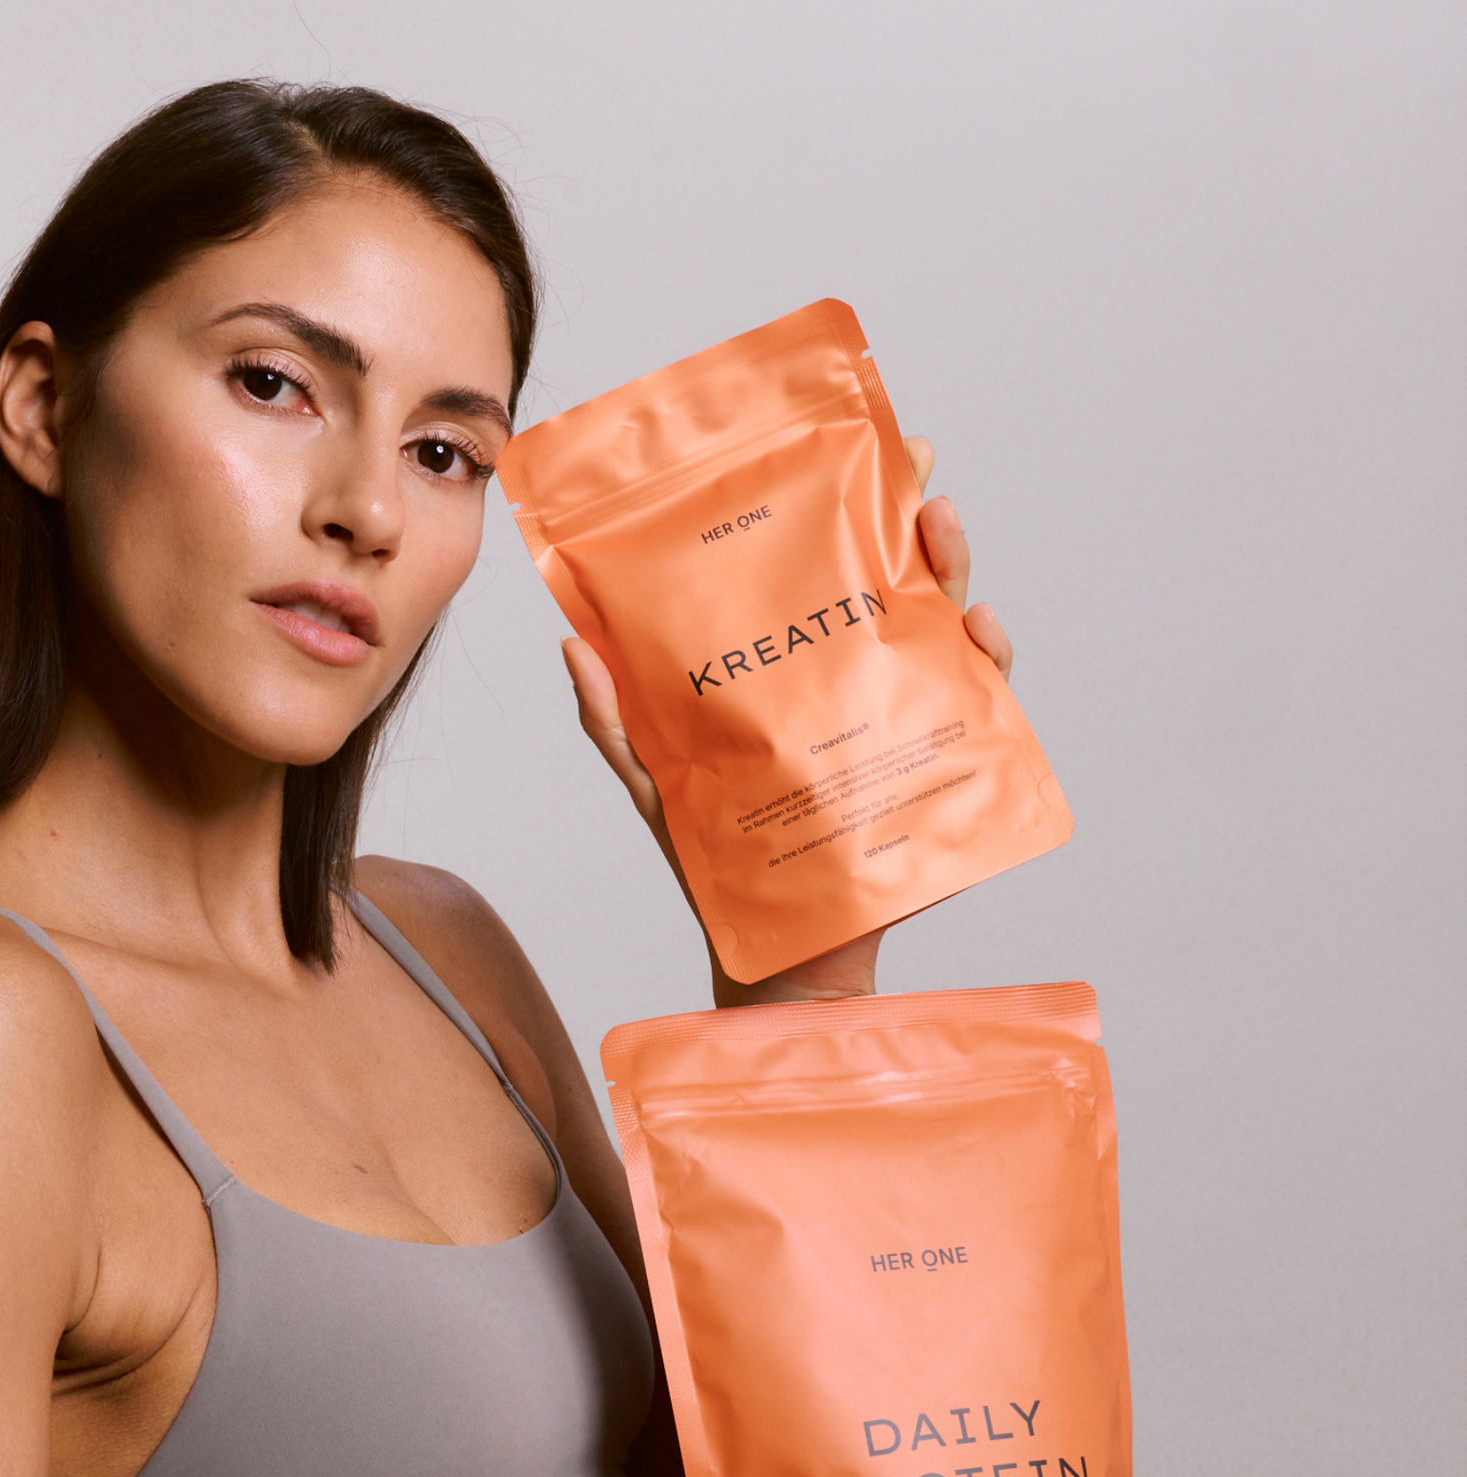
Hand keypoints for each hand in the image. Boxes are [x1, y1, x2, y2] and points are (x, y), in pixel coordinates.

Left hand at [561, 435, 1013, 1009]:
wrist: (783, 954)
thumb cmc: (721, 867)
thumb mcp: (658, 785)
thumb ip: (617, 720)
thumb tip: (570, 644)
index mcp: (786, 666)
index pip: (811, 566)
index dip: (833, 503)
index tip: (847, 442)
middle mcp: (848, 677)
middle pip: (889, 576)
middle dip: (912, 514)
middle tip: (918, 472)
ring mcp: (899, 715)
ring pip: (942, 622)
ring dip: (954, 569)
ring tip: (943, 536)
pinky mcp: (938, 764)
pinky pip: (979, 701)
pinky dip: (987, 660)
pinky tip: (977, 635)